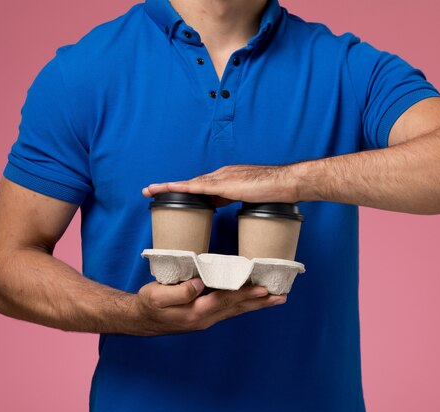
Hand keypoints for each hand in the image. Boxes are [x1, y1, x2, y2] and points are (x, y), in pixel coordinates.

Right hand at [130, 278, 286, 335]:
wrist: (141, 319)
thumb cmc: (148, 304)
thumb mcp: (157, 295)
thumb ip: (179, 291)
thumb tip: (200, 283)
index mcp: (196, 313)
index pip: (225, 300)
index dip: (244, 293)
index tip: (261, 288)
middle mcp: (206, 319)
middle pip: (237, 308)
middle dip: (259, 301)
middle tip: (280, 296)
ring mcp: (207, 319)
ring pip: (236, 311)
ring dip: (257, 305)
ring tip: (276, 299)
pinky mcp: (206, 316)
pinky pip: (230, 310)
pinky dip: (244, 305)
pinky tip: (254, 300)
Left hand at [141, 164, 298, 206]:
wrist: (287, 183)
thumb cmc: (276, 191)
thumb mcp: (251, 198)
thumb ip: (238, 200)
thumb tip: (227, 208)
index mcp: (228, 178)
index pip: (203, 185)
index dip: (186, 190)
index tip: (173, 195)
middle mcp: (222, 175)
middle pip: (192, 182)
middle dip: (172, 187)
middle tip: (153, 190)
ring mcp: (222, 178)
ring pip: (189, 183)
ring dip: (169, 186)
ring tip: (151, 189)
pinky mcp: (225, 184)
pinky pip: (196, 186)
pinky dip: (180, 188)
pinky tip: (167, 189)